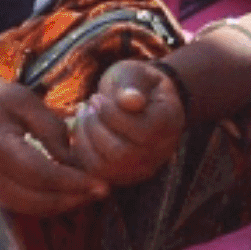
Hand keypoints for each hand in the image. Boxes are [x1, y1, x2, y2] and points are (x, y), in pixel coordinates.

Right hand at [0, 78, 107, 215]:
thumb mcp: (24, 102)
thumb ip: (50, 130)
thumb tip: (74, 163)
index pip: (39, 173)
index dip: (72, 183)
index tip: (102, 184)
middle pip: (29, 198)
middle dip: (68, 199)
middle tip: (101, 192)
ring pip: (21, 207)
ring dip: (57, 206)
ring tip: (87, 195)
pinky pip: (15, 203)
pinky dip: (42, 203)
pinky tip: (66, 194)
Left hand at [66, 60, 186, 185]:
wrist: (145, 100)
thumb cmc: (137, 84)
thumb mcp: (136, 74)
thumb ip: (133, 84)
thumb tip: (131, 101)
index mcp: (170, 123)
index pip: (139, 130)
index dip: (110, 114)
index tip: (96, 98)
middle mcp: (161, 151)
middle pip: (120, 152)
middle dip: (94, 128)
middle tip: (85, 107)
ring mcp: (144, 167)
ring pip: (106, 166)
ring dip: (85, 140)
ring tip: (82, 117)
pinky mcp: (125, 175)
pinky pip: (96, 172)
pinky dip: (82, 151)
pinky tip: (81, 131)